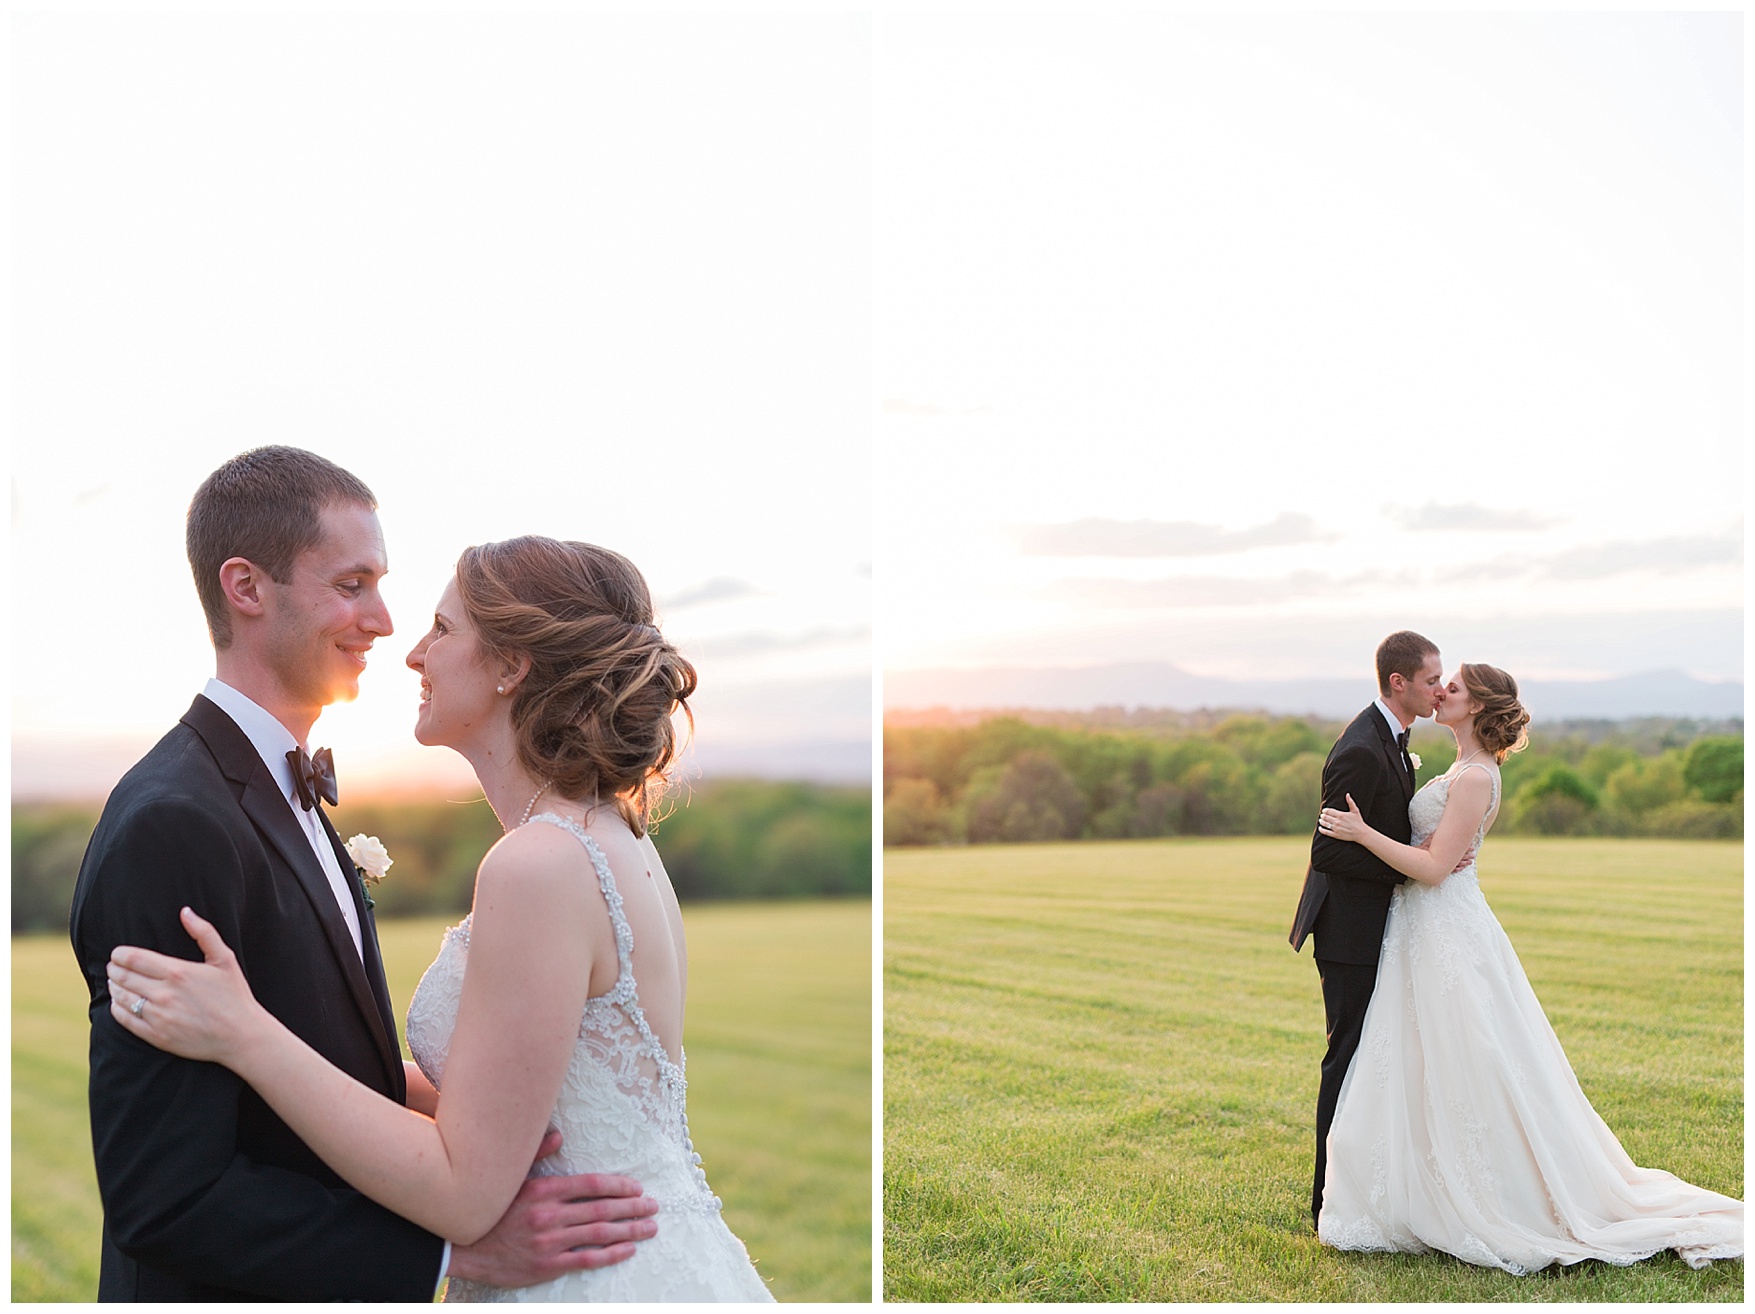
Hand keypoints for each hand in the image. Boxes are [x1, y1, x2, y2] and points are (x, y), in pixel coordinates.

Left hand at [108, 907, 266, 1063]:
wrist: (240, 1036)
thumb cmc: (234, 995)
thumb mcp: (225, 959)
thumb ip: (204, 932)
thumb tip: (185, 911)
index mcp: (178, 972)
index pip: (134, 959)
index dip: (119, 954)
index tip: (117, 953)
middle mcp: (164, 994)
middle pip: (123, 977)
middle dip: (114, 969)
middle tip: (113, 967)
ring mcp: (158, 1016)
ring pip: (121, 998)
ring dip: (114, 987)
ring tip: (115, 983)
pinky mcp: (156, 1036)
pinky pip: (124, 1020)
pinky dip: (117, 1009)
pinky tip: (120, 1003)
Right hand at [446, 1131, 658, 1287]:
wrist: (462, 1248)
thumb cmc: (489, 1210)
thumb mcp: (510, 1178)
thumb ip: (536, 1155)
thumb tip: (558, 1134)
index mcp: (543, 1190)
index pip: (591, 1184)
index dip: (619, 1185)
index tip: (638, 1187)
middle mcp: (549, 1215)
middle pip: (602, 1208)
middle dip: (633, 1207)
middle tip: (654, 1206)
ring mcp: (549, 1242)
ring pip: (600, 1233)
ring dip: (630, 1230)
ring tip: (650, 1227)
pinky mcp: (547, 1265)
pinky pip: (587, 1258)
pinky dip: (611, 1254)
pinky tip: (628, 1249)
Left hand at [1317, 793, 1368, 843]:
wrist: (1361, 833)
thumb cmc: (1358, 821)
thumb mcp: (1355, 811)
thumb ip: (1350, 802)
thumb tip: (1347, 794)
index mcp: (1341, 815)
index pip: (1328, 811)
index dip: (1325, 810)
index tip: (1324, 811)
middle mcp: (1337, 821)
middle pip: (1325, 817)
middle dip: (1322, 815)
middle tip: (1322, 815)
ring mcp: (1336, 828)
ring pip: (1324, 824)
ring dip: (1321, 821)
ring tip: (1321, 820)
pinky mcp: (1336, 835)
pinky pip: (1326, 832)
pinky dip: (1321, 829)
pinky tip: (1320, 827)